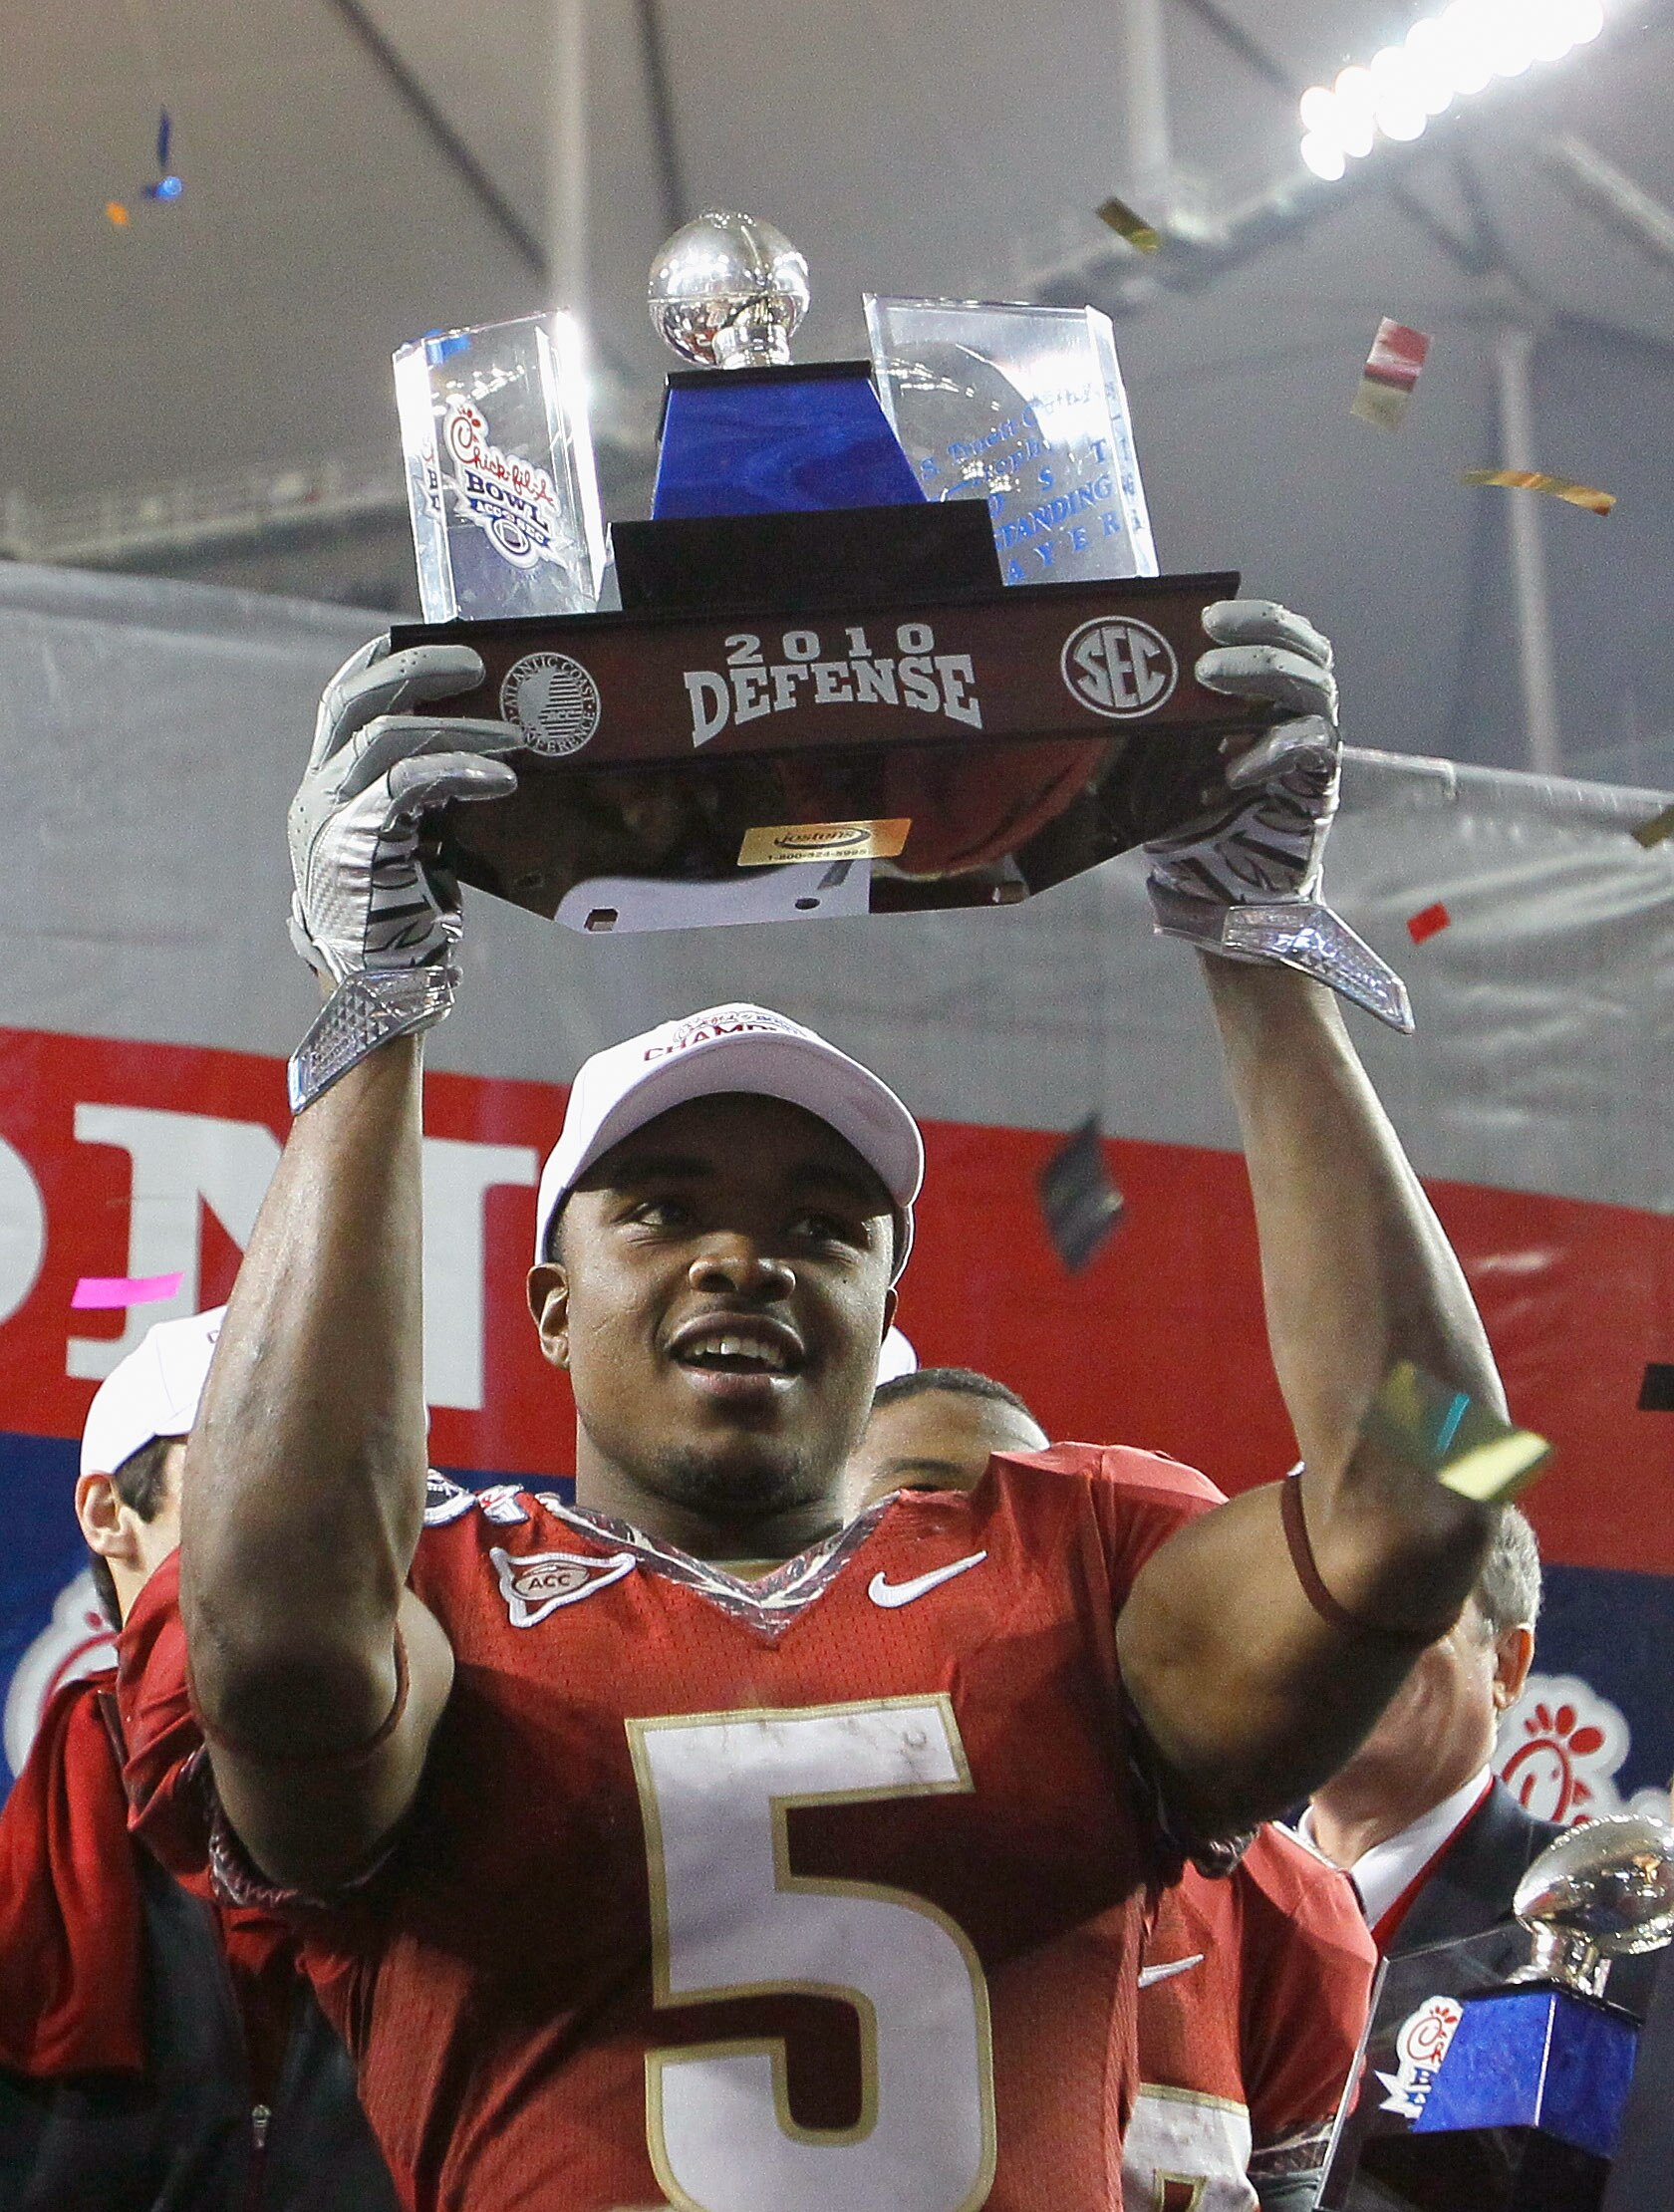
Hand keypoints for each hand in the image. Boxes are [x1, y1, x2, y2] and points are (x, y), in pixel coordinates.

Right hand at [288, 637, 519, 984]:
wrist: (380, 992)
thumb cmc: (406, 921)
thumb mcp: (414, 842)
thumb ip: (426, 798)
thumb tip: (485, 752)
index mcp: (327, 788)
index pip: (341, 702)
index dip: (379, 661)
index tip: (425, 637)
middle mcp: (317, 795)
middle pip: (355, 702)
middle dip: (416, 670)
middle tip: (478, 664)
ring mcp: (329, 818)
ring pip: (386, 737)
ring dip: (460, 728)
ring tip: (519, 737)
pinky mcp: (354, 844)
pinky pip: (409, 784)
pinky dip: (459, 771)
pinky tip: (502, 777)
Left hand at [1144, 599, 1339, 910]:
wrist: (1219, 889)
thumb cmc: (1191, 816)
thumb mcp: (1162, 759)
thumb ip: (1156, 719)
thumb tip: (1098, 680)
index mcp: (1268, 692)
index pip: (1280, 632)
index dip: (1251, 616)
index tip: (1206, 615)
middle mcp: (1300, 708)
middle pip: (1307, 648)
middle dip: (1259, 636)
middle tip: (1206, 646)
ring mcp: (1315, 743)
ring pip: (1315, 686)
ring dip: (1263, 674)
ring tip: (1211, 678)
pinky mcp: (1319, 783)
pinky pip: (1313, 746)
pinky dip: (1274, 747)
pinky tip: (1234, 764)